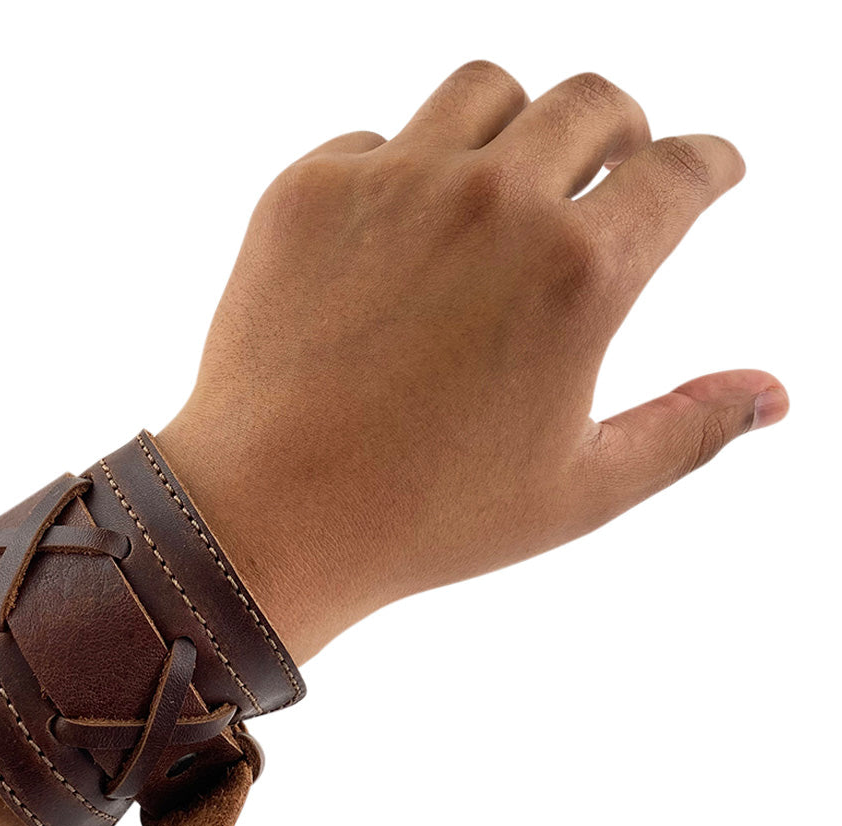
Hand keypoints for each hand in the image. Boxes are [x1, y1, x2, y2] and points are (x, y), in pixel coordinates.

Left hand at [157, 62, 786, 662]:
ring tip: (510, 178)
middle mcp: (493, 202)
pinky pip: (377, 140)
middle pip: (592, 101)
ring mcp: (391, 184)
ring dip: (517, 123)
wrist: (266, 517)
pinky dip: (405, 172)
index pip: (680, 170)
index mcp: (579, 272)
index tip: (712, 168)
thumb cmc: (426, 517)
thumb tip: (773, 394)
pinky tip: (400, 235)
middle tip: (616, 163)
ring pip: (485, 92)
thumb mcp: (578, 490)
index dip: (712, 163)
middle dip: (624, 127)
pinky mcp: (307, 190)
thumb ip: (688, 429)